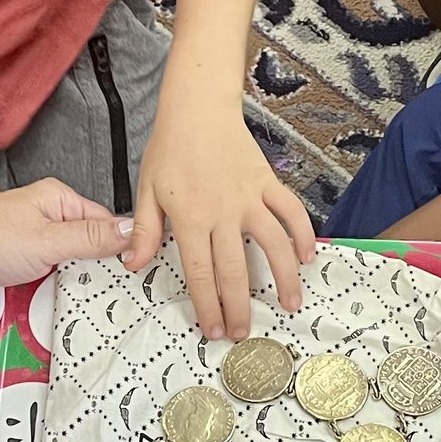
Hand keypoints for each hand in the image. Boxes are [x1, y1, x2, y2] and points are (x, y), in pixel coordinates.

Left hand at [0, 181, 136, 305]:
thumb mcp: (47, 240)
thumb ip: (92, 238)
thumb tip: (135, 230)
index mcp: (57, 202)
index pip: (105, 225)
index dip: (122, 250)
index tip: (139, 276)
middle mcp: (46, 223)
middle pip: (87, 254)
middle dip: (95, 278)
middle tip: (118, 304)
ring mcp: (30, 250)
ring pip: (65, 277)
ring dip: (69, 295)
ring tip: (90, 318)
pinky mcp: (16, 274)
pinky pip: (43, 291)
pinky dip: (47, 304)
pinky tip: (58, 321)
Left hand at [126, 91, 316, 339]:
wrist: (198, 108)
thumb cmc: (169, 148)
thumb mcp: (147, 189)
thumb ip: (144, 230)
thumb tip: (132, 266)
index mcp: (190, 219)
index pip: (200, 272)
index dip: (207, 305)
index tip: (214, 330)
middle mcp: (223, 213)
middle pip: (236, 269)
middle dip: (240, 306)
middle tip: (246, 333)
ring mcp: (249, 198)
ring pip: (273, 245)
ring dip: (284, 278)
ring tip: (291, 305)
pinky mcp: (267, 183)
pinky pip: (290, 212)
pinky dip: (303, 234)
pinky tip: (308, 256)